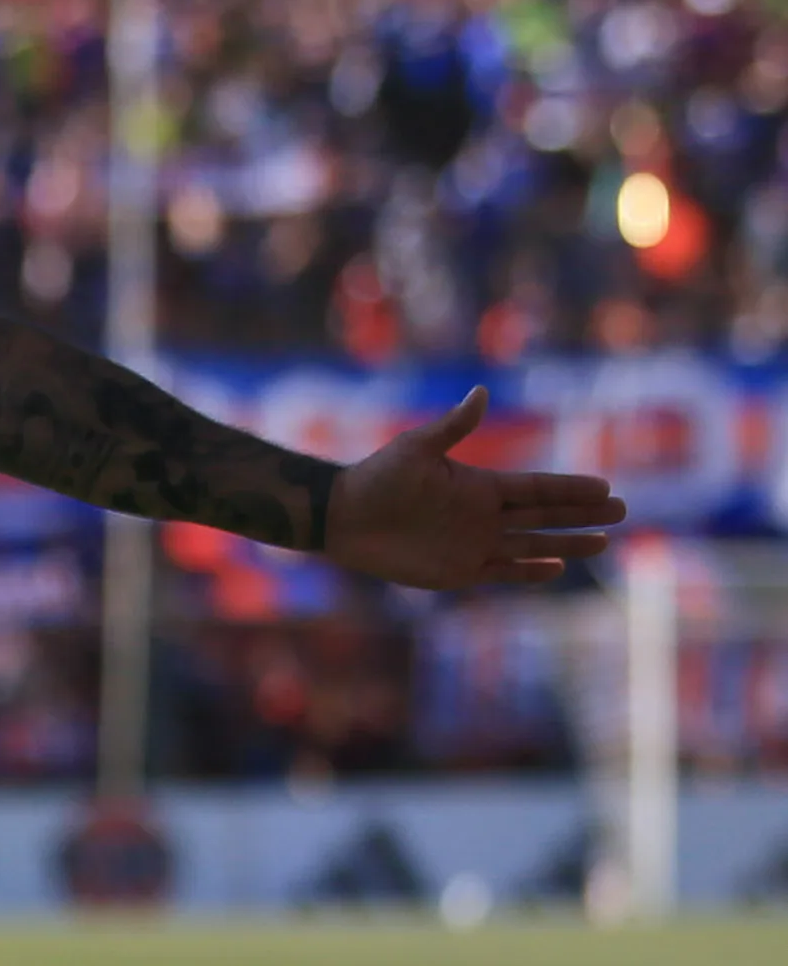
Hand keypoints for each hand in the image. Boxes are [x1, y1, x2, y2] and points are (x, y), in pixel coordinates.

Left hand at [322, 389, 624, 588]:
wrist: (343, 518)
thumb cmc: (377, 477)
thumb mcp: (417, 448)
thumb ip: (454, 426)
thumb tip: (482, 392)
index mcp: (480, 485)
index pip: (537, 488)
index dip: (571, 489)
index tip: (605, 487)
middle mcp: (484, 515)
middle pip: (545, 516)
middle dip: (582, 514)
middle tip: (622, 511)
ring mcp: (473, 544)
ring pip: (533, 545)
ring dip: (568, 544)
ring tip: (604, 543)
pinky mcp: (457, 572)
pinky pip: (502, 573)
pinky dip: (530, 573)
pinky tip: (558, 568)